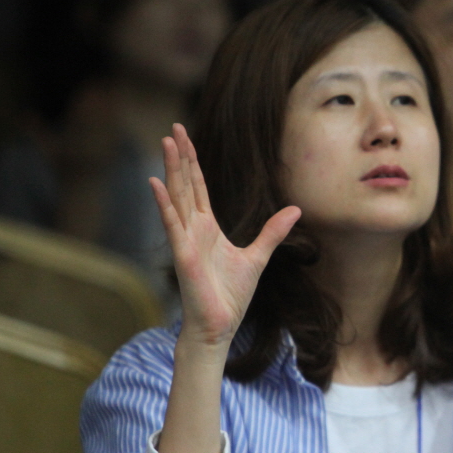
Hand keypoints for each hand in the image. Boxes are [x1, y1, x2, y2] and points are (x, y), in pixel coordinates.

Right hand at [149, 124, 299, 345]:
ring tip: (167, 143)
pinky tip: (157, 183)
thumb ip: (272, 231)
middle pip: (185, 184)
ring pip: (177, 197)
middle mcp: (193, 229)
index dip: (193, 162)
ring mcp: (186, 240)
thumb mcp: (258, 256)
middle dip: (180, 156)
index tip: (186, 137)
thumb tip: (295, 210)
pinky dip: (165, 204)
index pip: (198, 187)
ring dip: (171, 170)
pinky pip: (173, 224)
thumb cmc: (231, 295)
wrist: (220, 325)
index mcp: (208, 228)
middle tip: (173, 128)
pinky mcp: (183, 255)